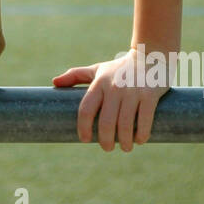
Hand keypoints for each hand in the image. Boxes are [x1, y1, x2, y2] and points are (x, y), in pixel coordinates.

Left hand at [52, 53, 168, 151]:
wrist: (150, 55)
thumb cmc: (119, 68)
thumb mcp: (97, 69)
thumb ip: (75, 75)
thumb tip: (54, 83)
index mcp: (99, 83)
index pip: (86, 109)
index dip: (84, 128)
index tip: (85, 139)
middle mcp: (115, 88)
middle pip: (106, 122)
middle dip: (105, 140)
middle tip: (107, 148)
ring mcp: (133, 92)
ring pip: (125, 125)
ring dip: (125, 142)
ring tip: (125, 147)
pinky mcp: (150, 95)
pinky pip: (144, 120)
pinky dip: (141, 135)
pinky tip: (139, 140)